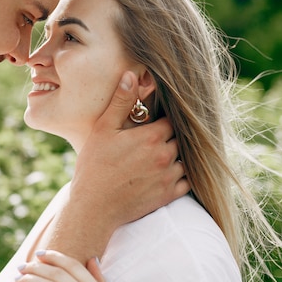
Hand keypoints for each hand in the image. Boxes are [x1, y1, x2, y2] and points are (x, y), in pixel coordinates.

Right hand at [46, 71, 189, 261]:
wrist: (94, 207)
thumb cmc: (94, 166)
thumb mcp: (104, 129)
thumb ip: (121, 101)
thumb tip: (131, 75)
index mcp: (152, 136)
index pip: (172, 119)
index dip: (164, 118)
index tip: (155, 120)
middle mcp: (166, 155)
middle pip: (179, 138)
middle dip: (169, 136)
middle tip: (156, 136)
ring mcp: (169, 176)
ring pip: (185, 159)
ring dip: (176, 156)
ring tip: (161, 155)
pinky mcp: (168, 195)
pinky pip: (187, 182)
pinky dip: (181, 176)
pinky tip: (168, 173)